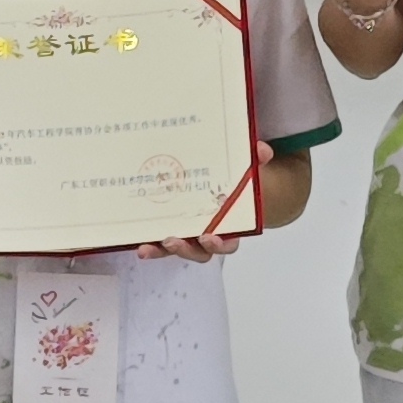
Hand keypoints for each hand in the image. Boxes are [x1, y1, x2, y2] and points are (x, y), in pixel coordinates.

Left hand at [140, 143, 272, 260]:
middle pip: (200, 252)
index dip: (220, 244)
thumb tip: (262, 150)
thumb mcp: (246, 170)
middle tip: (174, 240)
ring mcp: (188, 236)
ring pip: (178, 250)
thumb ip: (256, 160)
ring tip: (150, 246)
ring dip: (164, 251)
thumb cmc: (234, 184)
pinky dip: (152, 246)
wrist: (222, 185)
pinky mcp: (170, 231)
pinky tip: (140, 244)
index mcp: (229, 226)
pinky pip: (161, 244)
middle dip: (187, 249)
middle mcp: (208, 236)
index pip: (228, 242)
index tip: (210, 238)